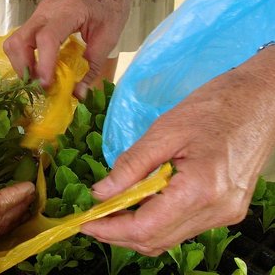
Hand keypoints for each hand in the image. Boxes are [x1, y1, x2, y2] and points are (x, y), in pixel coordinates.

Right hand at [3, 0, 131, 97]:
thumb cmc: (111, 9)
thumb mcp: (108, 40)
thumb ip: (91, 68)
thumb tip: (78, 95)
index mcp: (68, 12)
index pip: (46, 39)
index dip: (43, 64)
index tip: (47, 85)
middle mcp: (46, 11)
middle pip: (20, 41)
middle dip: (25, 68)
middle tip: (39, 86)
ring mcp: (38, 13)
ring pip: (14, 41)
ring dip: (21, 64)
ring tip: (37, 79)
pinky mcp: (36, 19)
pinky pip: (20, 40)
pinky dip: (24, 58)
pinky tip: (38, 68)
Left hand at [81, 64, 274, 255]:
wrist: (260, 100)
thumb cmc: (214, 107)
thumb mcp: (164, 130)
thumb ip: (131, 165)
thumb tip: (101, 194)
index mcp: (200, 190)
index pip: (146, 228)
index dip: (110, 230)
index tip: (84, 223)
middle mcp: (216, 210)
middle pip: (156, 241)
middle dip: (118, 235)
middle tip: (89, 221)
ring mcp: (225, 213)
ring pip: (169, 239)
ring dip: (136, 231)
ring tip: (108, 213)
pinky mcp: (227, 209)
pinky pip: (183, 226)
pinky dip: (156, 222)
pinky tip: (138, 205)